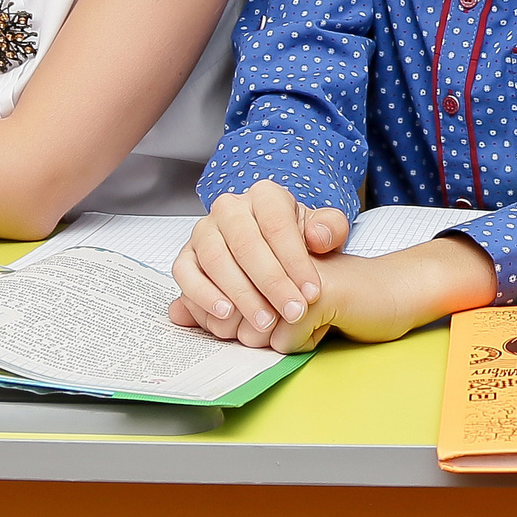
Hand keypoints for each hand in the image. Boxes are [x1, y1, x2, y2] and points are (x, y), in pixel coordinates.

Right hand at [167, 181, 348, 348]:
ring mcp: (203, 231)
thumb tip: (318, 237)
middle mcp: (229, 208)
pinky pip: (185, 274)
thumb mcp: (323, 231)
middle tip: (293, 312)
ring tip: (265, 321)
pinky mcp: (186, 256)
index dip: (295, 261)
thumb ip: (330, 229)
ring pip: (216, 260)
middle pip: (246, 244)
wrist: (272, 252)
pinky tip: (226, 313)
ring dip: (242, 294)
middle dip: (272, 283)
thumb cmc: (299, 241)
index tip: (312, 292)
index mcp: (265, 195)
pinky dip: (203, 294)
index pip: (277, 225)